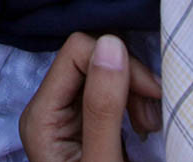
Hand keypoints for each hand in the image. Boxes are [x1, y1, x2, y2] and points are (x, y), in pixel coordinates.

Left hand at [20, 33, 162, 161]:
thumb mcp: (101, 160)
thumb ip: (103, 107)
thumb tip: (111, 43)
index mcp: (42, 115)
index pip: (76, 51)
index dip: (117, 62)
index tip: (151, 92)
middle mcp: (48, 106)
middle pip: (91, 58)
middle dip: (128, 79)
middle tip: (151, 118)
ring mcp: (65, 113)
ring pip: (105, 71)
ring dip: (135, 92)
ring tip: (149, 126)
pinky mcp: (85, 121)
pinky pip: (110, 91)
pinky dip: (134, 102)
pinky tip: (144, 126)